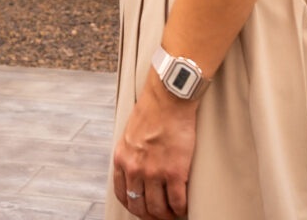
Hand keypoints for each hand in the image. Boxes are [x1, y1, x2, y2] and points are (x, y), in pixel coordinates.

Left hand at [112, 71, 196, 218]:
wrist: (169, 98)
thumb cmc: (153, 110)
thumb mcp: (130, 133)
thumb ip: (131, 153)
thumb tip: (137, 170)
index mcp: (121, 158)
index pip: (122, 194)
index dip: (134, 205)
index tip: (143, 208)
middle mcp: (134, 168)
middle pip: (139, 206)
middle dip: (150, 215)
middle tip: (161, 214)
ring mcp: (154, 172)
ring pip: (158, 209)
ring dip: (167, 215)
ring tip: (174, 211)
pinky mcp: (175, 172)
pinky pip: (177, 202)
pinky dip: (181, 208)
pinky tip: (185, 204)